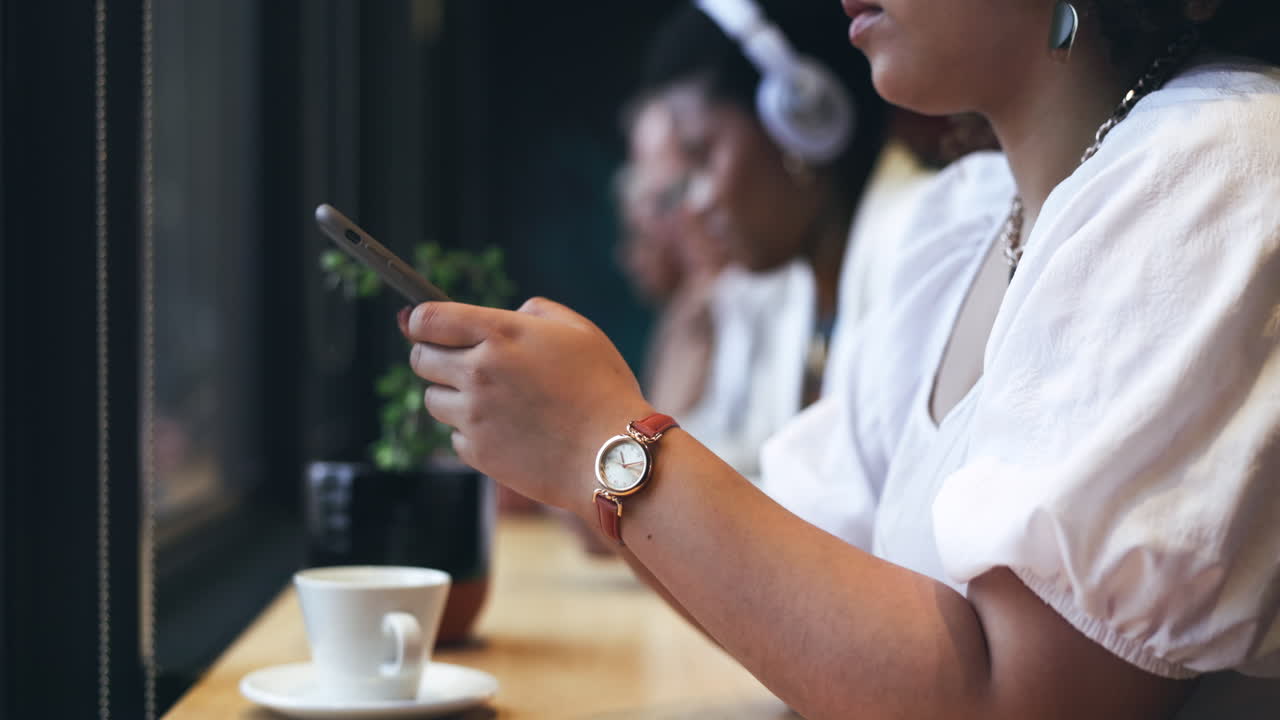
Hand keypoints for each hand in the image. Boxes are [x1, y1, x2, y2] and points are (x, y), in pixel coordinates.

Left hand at [399, 298, 653, 513]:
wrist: (613, 455)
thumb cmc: (603, 389)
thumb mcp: (579, 331)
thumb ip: (537, 311)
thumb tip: (511, 314)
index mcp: (499, 334)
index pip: (428, 319)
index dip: (417, 320)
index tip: (419, 325)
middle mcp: (477, 372)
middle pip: (420, 359)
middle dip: (434, 357)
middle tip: (461, 363)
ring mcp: (473, 415)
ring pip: (433, 400)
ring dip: (453, 396)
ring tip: (494, 401)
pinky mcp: (477, 451)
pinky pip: (456, 436)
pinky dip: (472, 432)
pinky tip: (508, 430)